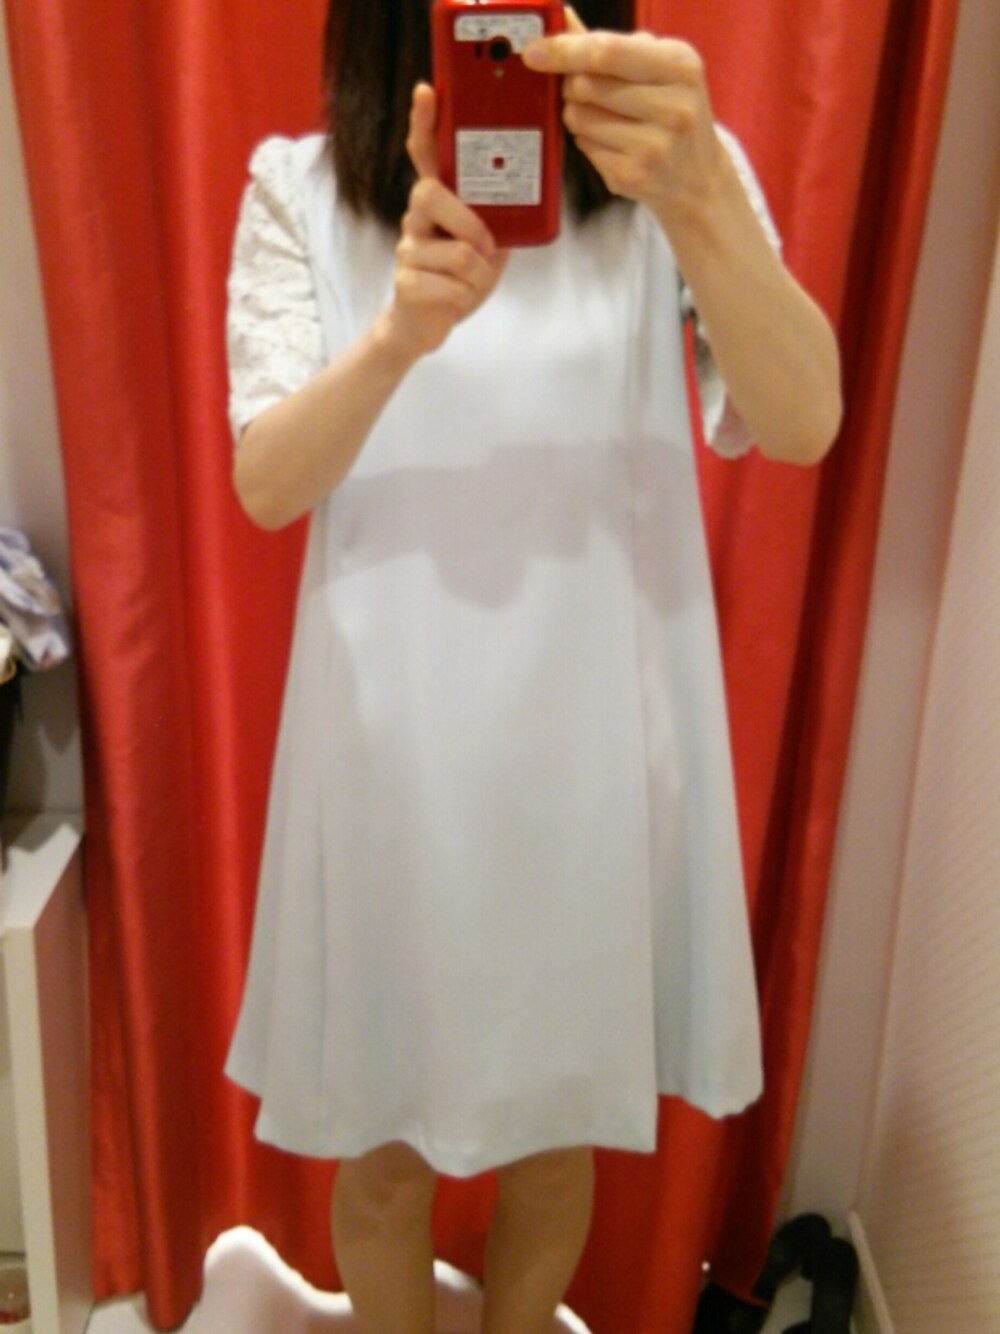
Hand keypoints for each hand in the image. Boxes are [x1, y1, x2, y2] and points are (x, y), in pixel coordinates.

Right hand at [381, 84, 509, 360]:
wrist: (424, 325)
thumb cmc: (458, 278)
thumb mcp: (486, 245)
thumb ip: (497, 218)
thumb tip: (528, 189)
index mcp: (437, 203)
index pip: (425, 154)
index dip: (425, 123)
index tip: (427, 91)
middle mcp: (415, 218)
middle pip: (431, 194)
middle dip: (470, 224)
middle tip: (486, 247)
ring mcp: (407, 249)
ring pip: (457, 252)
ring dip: (478, 276)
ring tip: (470, 283)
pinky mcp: (405, 283)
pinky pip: (451, 285)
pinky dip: (465, 297)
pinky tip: (455, 300)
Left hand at [523, 9, 725, 227]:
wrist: (699, 177)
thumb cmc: (672, 111)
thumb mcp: (656, 67)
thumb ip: (610, 44)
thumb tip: (561, 18)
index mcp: (680, 65)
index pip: (607, 51)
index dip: (564, 50)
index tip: (534, 51)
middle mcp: (673, 106)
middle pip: (586, 85)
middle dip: (572, 85)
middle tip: (586, 91)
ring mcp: (654, 146)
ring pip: (579, 117)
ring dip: (579, 115)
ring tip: (607, 119)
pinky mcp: (633, 176)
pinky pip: (583, 147)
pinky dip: (588, 142)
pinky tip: (613, 144)